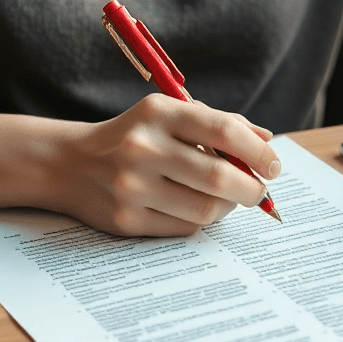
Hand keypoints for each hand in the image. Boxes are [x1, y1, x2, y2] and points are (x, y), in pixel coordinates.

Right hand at [52, 94, 279, 236]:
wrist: (69, 164)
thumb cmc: (132, 136)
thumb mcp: (167, 116)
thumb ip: (217, 124)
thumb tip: (266, 139)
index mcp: (159, 113)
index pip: (224, 131)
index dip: (258, 152)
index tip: (273, 166)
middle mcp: (144, 147)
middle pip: (220, 178)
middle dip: (251, 189)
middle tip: (258, 191)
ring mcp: (132, 186)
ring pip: (206, 209)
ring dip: (227, 207)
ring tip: (225, 199)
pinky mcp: (126, 219)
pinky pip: (183, 228)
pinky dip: (198, 220)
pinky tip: (192, 207)